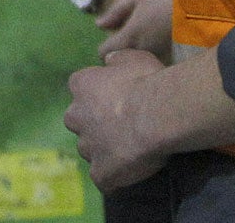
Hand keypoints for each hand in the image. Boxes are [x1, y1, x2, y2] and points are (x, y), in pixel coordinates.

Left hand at [66, 47, 171, 192]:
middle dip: (92, 124)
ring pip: (89, 150)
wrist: (157, 116)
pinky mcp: (100, 173)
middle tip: (119, 125)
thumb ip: (117, 59)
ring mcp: (87, 147)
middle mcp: (76, 116)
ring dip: (103, 150)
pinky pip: (103, 178)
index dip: (97, 95)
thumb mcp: (134, 57)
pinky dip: (112, 177)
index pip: (80, 88)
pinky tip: (129, 173)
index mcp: (81, 86)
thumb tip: (108, 61)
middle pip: (77, 121)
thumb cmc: (147, 82)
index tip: (115, 98)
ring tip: (129, 150)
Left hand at [96, 0, 172, 60]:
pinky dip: (152, 56)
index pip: (105, 54)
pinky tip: (159, 41)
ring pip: (138, 62)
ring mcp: (159, 58)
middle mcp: (142, 53)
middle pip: (121, 60)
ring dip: (137, 56)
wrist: (203, 5)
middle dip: (120, 54)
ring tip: (147, 36)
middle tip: (129, 35)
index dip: (104, 47)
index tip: (111, 39)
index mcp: (131, 36)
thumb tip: (99, 25)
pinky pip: (154, 62)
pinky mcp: (172, 60)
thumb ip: (116, 12)